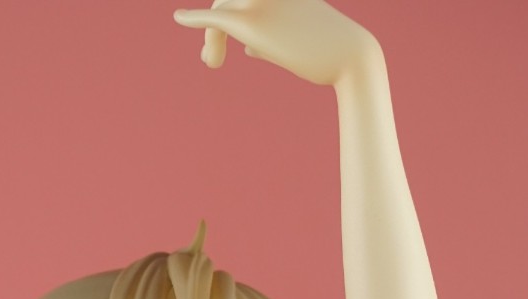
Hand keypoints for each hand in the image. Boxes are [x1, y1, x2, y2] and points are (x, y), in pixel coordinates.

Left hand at [174, 0, 375, 86]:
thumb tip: (247, 46)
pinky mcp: (252, 21)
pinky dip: (193, 18)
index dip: (224, 12)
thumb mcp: (296, 36)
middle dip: (213, 28)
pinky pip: (214, 17)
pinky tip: (179, 18)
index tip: (216, 37)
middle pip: (226, 0)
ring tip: (211, 63)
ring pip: (220, 11)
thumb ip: (267, 36)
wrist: (349, 55)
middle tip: (211, 61)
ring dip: (210, 40)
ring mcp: (259, 0)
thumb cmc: (327, 50)